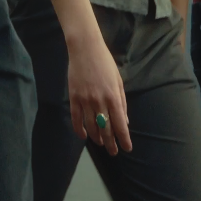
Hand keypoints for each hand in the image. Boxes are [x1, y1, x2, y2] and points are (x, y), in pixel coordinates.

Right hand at [67, 34, 131, 155]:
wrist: (85, 48)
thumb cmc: (105, 63)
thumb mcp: (118, 81)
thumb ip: (122, 102)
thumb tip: (125, 121)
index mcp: (113, 97)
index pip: (120, 124)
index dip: (124, 139)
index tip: (127, 148)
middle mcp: (100, 101)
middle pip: (105, 129)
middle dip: (111, 143)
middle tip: (113, 152)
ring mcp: (85, 100)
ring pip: (91, 127)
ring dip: (97, 138)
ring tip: (101, 144)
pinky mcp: (73, 98)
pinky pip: (76, 119)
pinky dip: (79, 130)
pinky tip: (84, 136)